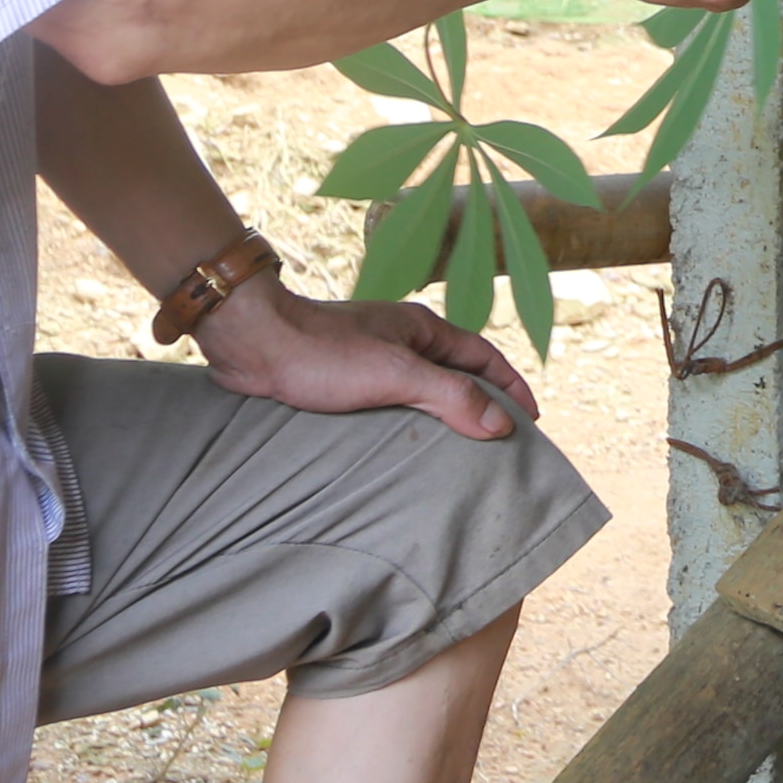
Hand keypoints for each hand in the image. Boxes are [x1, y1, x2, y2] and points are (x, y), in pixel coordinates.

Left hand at [196, 276, 538, 441]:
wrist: (253, 344)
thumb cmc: (322, 352)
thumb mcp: (396, 374)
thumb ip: (450, 396)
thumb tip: (501, 424)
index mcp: (423, 329)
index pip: (484, 357)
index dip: (510, 387)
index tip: (530, 420)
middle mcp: (402, 340)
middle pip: (457, 373)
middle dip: (481, 402)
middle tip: (498, 441)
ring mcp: (373, 358)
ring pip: (422, 389)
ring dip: (442, 415)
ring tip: (456, 453)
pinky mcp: (343, 380)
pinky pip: (391, 402)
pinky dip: (407, 422)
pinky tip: (401, 447)